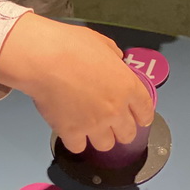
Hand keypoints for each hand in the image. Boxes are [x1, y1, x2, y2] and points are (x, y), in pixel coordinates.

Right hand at [0, 14, 153, 152]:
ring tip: (89, 128)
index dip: (143, 116)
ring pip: (106, 146)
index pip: (145, 110)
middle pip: (128, 134)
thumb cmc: (69, 45)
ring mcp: (94, 124)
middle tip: (112, 124)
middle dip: (121, 130)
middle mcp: (115, 109)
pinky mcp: (72, 133)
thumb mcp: (101, 42)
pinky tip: (70, 131)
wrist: (44, 59)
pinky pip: (78, 147)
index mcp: (127, 86)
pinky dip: (75, 141)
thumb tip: (115, 60)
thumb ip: (113, 55)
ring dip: (99, 138)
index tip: (139, 119)